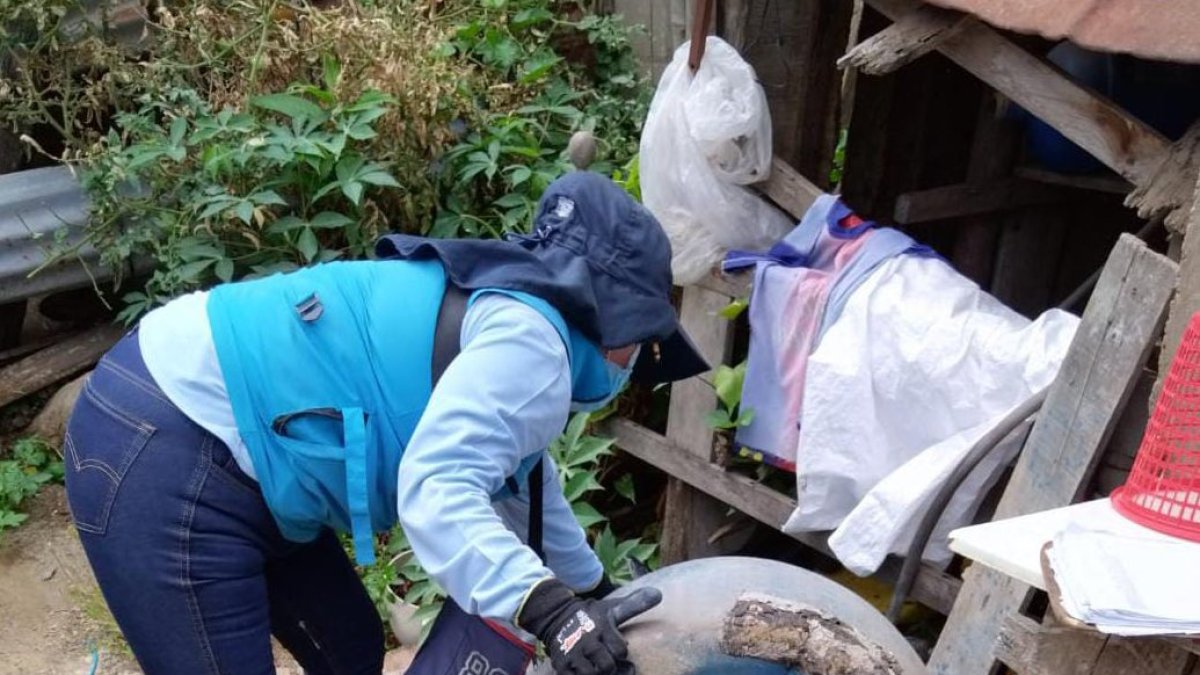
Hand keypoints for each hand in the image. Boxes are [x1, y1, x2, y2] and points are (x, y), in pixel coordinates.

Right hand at [517, 578, 660, 674]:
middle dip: (612, 667)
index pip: (620, 650)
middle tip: (610, 663)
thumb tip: (659, 594)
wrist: (556, 616)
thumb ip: (635, 604)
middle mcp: (587, 643)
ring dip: (598, 674)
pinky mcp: (561, 665)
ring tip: (598, 668)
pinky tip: (585, 671)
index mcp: (601, 629)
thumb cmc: (591, 616)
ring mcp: (573, 656)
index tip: (619, 648)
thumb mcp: (611, 608)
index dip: (622, 651)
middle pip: (607, 667)